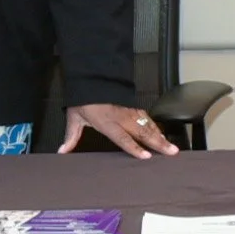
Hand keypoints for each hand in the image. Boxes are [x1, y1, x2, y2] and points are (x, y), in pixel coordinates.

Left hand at [60, 103, 180, 159]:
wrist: (92, 78)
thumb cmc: (83, 100)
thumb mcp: (74, 117)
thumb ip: (71, 136)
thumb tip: (61, 151)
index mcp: (107, 123)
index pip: (123, 138)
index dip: (134, 148)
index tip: (147, 156)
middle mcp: (121, 118)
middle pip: (142, 133)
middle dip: (158, 143)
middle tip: (172, 152)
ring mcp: (130, 111)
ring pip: (148, 126)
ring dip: (161, 137)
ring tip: (173, 147)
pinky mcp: (133, 106)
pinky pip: (147, 118)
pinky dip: (157, 127)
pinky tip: (163, 134)